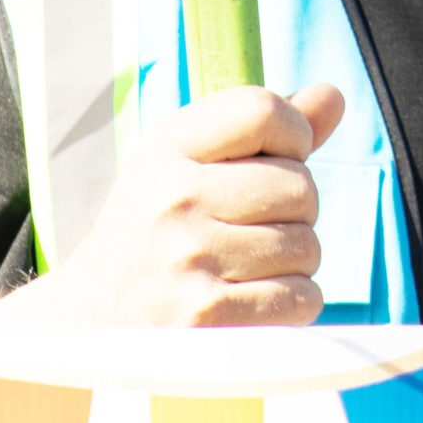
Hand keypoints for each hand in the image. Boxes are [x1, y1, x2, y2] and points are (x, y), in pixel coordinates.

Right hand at [0, 83, 345, 330]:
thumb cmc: (155, 233)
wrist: (88, 326)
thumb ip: (264, 130)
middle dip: (295, 210)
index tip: (275, 160)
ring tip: (244, 267)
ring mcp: (188, 259)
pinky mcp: (206, 318)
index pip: (265, 110)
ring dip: (293, 261)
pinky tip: (249, 302)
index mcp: (167, 147)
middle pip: (301, 186)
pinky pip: (301, 297)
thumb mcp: (189, 164)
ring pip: (307, 246)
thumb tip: (334, 95)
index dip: (293, 136)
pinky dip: (291, 303)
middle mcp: (174, 197)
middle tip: (253, 227)